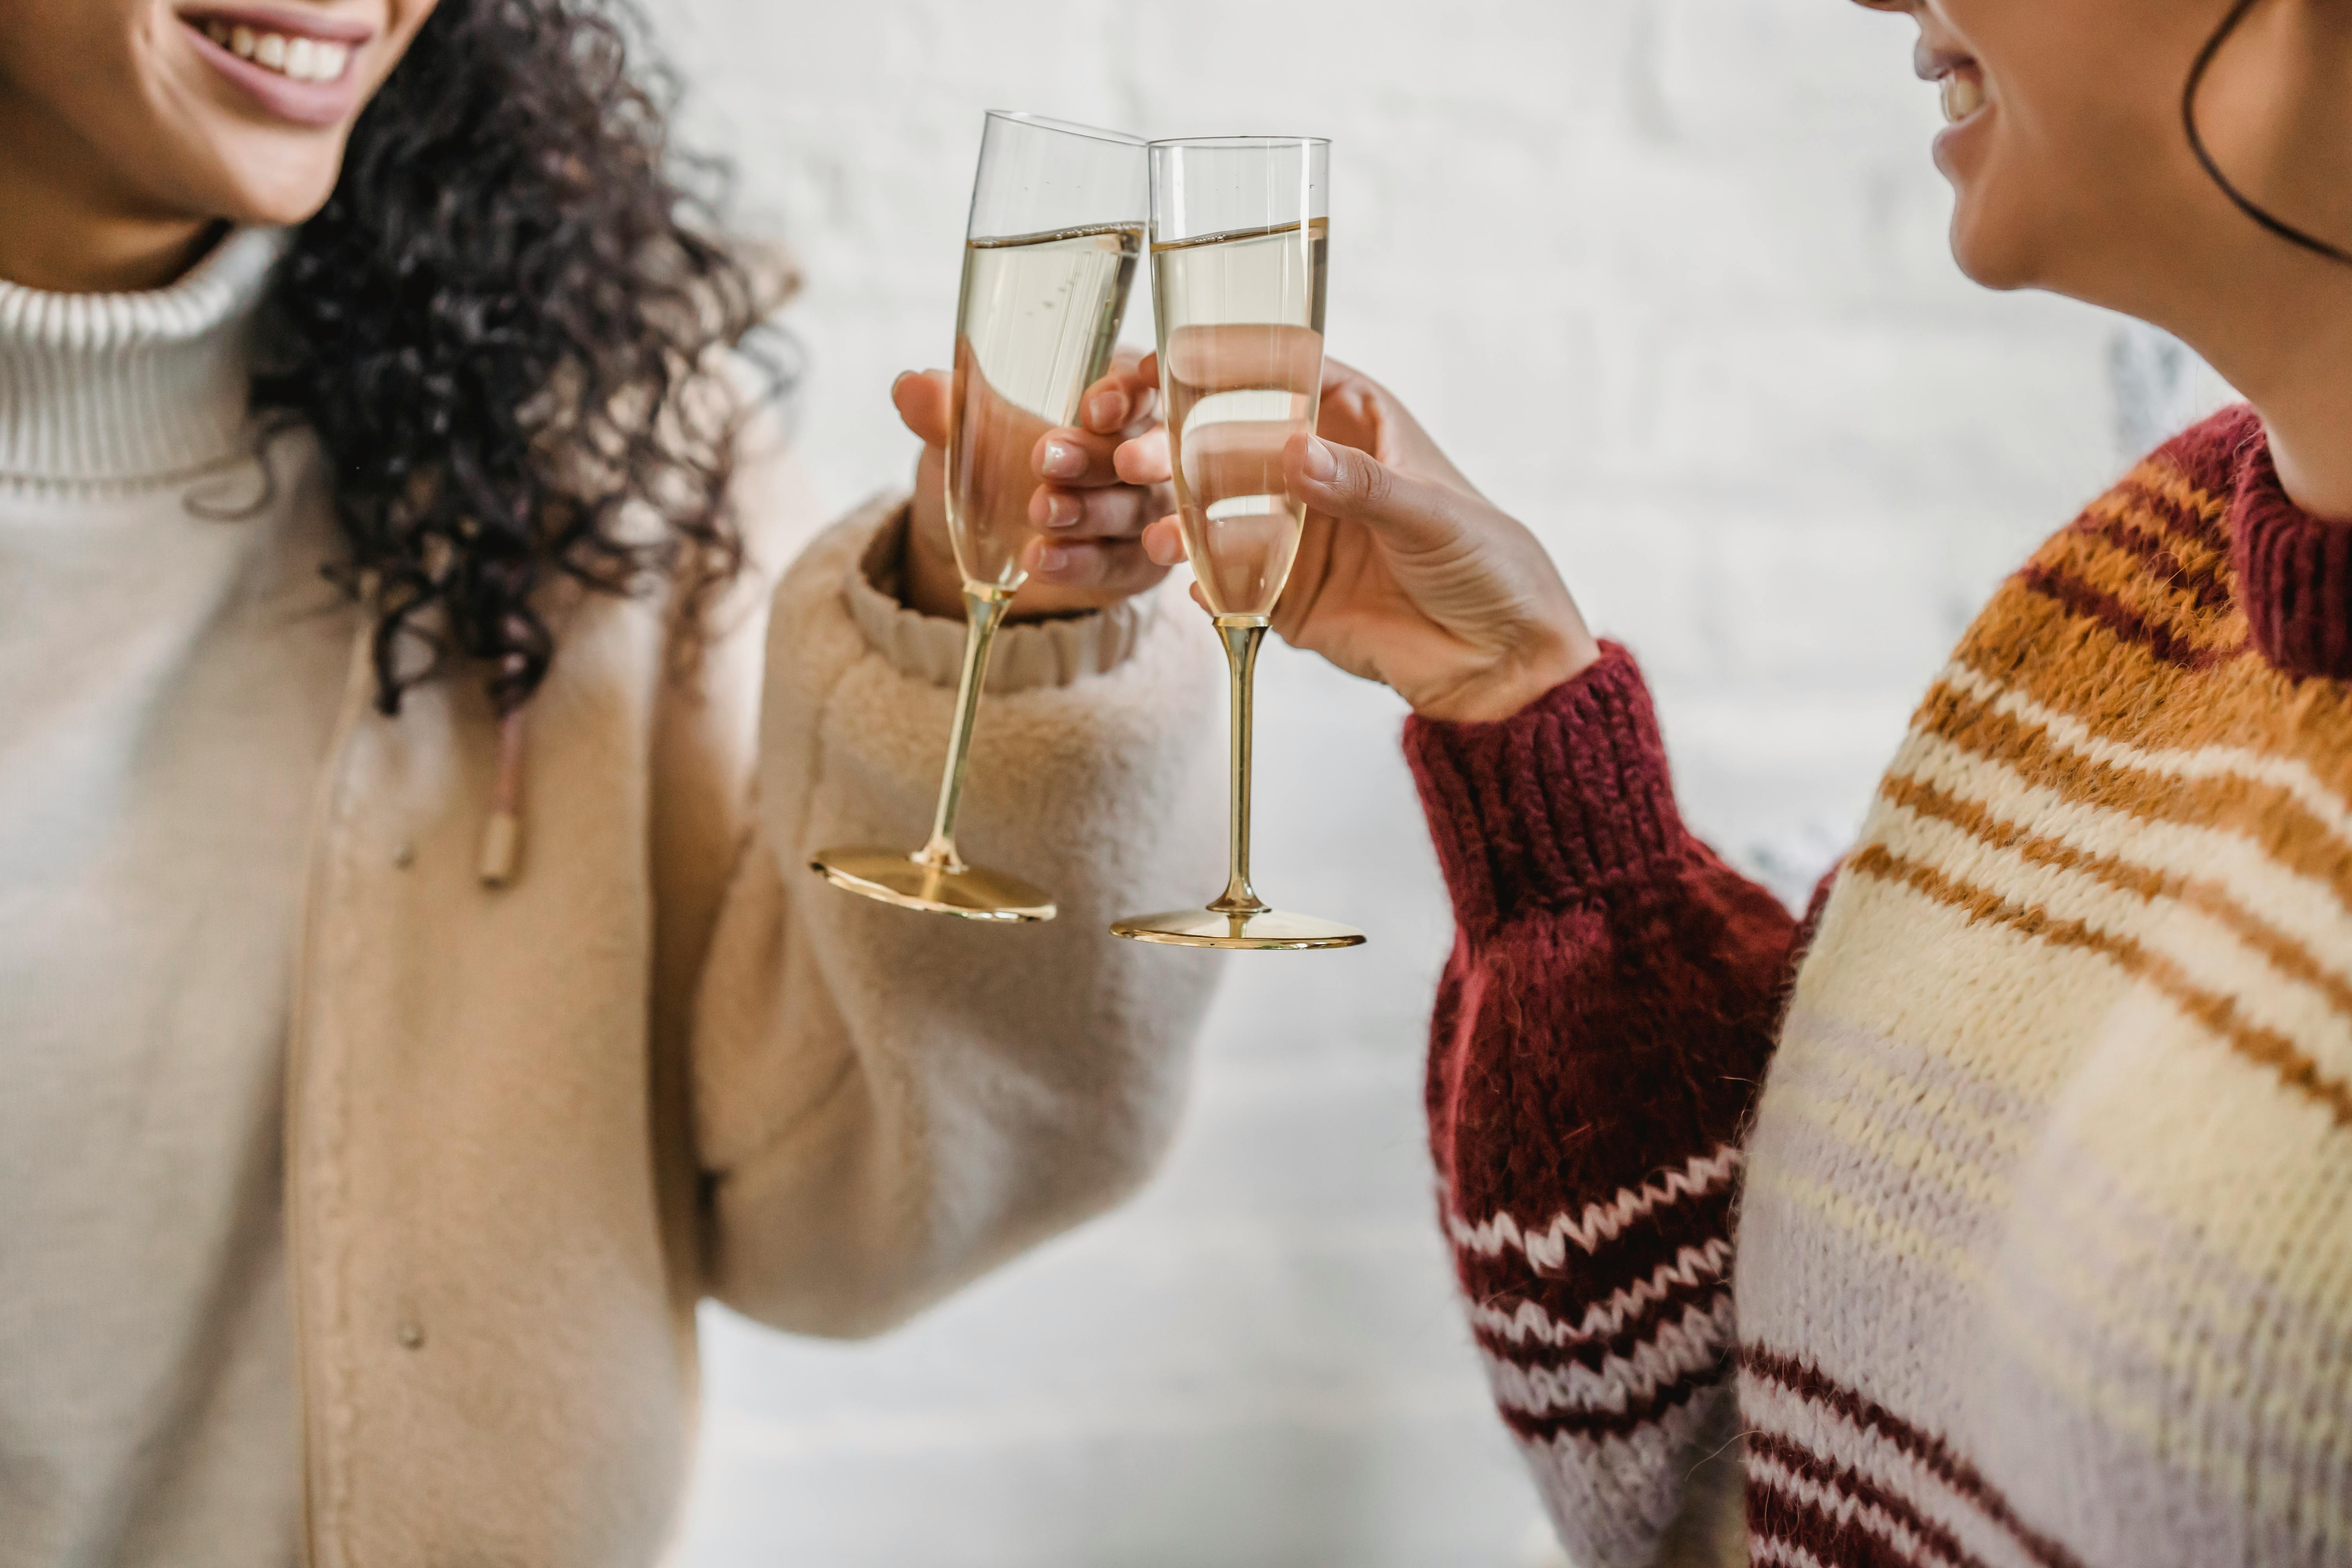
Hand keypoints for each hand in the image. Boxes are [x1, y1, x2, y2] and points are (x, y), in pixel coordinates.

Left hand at [895, 350, 1174, 620]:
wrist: (976, 548)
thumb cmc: (987, 467)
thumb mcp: (963, 436)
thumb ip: (946, 409)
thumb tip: (908, 388)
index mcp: (1112, 399)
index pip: (1139, 385)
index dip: (1125, 394)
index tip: (1091, 408)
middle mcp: (1140, 451)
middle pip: (1143, 448)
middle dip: (1097, 455)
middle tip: (1047, 460)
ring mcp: (1144, 510)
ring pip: (1134, 509)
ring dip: (1088, 511)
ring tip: (1039, 512)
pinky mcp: (1136, 564)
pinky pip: (1120, 564)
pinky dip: (1082, 562)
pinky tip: (1042, 559)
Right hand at [1118, 354, 1600, 721]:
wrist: (1503, 662)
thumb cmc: (1489, 564)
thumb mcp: (1430, 513)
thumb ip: (1360, 484)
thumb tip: (1294, 449)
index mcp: (1359, 427)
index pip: (1287, 376)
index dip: (1232, 365)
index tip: (1176, 363)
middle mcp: (1320, 473)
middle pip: (1236, 444)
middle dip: (1186, 449)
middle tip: (1145, 460)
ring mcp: (1299, 535)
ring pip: (1223, 513)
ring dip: (1184, 520)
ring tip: (1164, 536)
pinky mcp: (1288, 597)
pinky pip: (1234, 583)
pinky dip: (1211, 582)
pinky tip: (1196, 584)